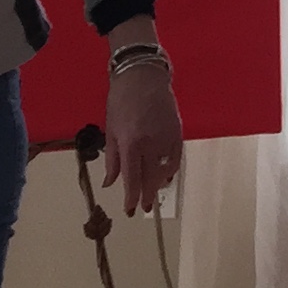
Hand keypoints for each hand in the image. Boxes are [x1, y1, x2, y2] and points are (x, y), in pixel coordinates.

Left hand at [102, 62, 183, 217]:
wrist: (143, 77)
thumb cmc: (121, 102)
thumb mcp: (111, 130)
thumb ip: (112, 159)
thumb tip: (110, 183)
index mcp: (131, 143)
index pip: (133, 178)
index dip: (132, 197)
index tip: (130, 210)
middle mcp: (151, 144)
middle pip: (151, 178)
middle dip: (147, 195)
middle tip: (145, 208)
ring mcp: (167, 138)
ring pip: (166, 169)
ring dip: (159, 183)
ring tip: (154, 192)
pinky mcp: (178, 132)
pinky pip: (176, 157)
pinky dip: (172, 169)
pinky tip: (166, 175)